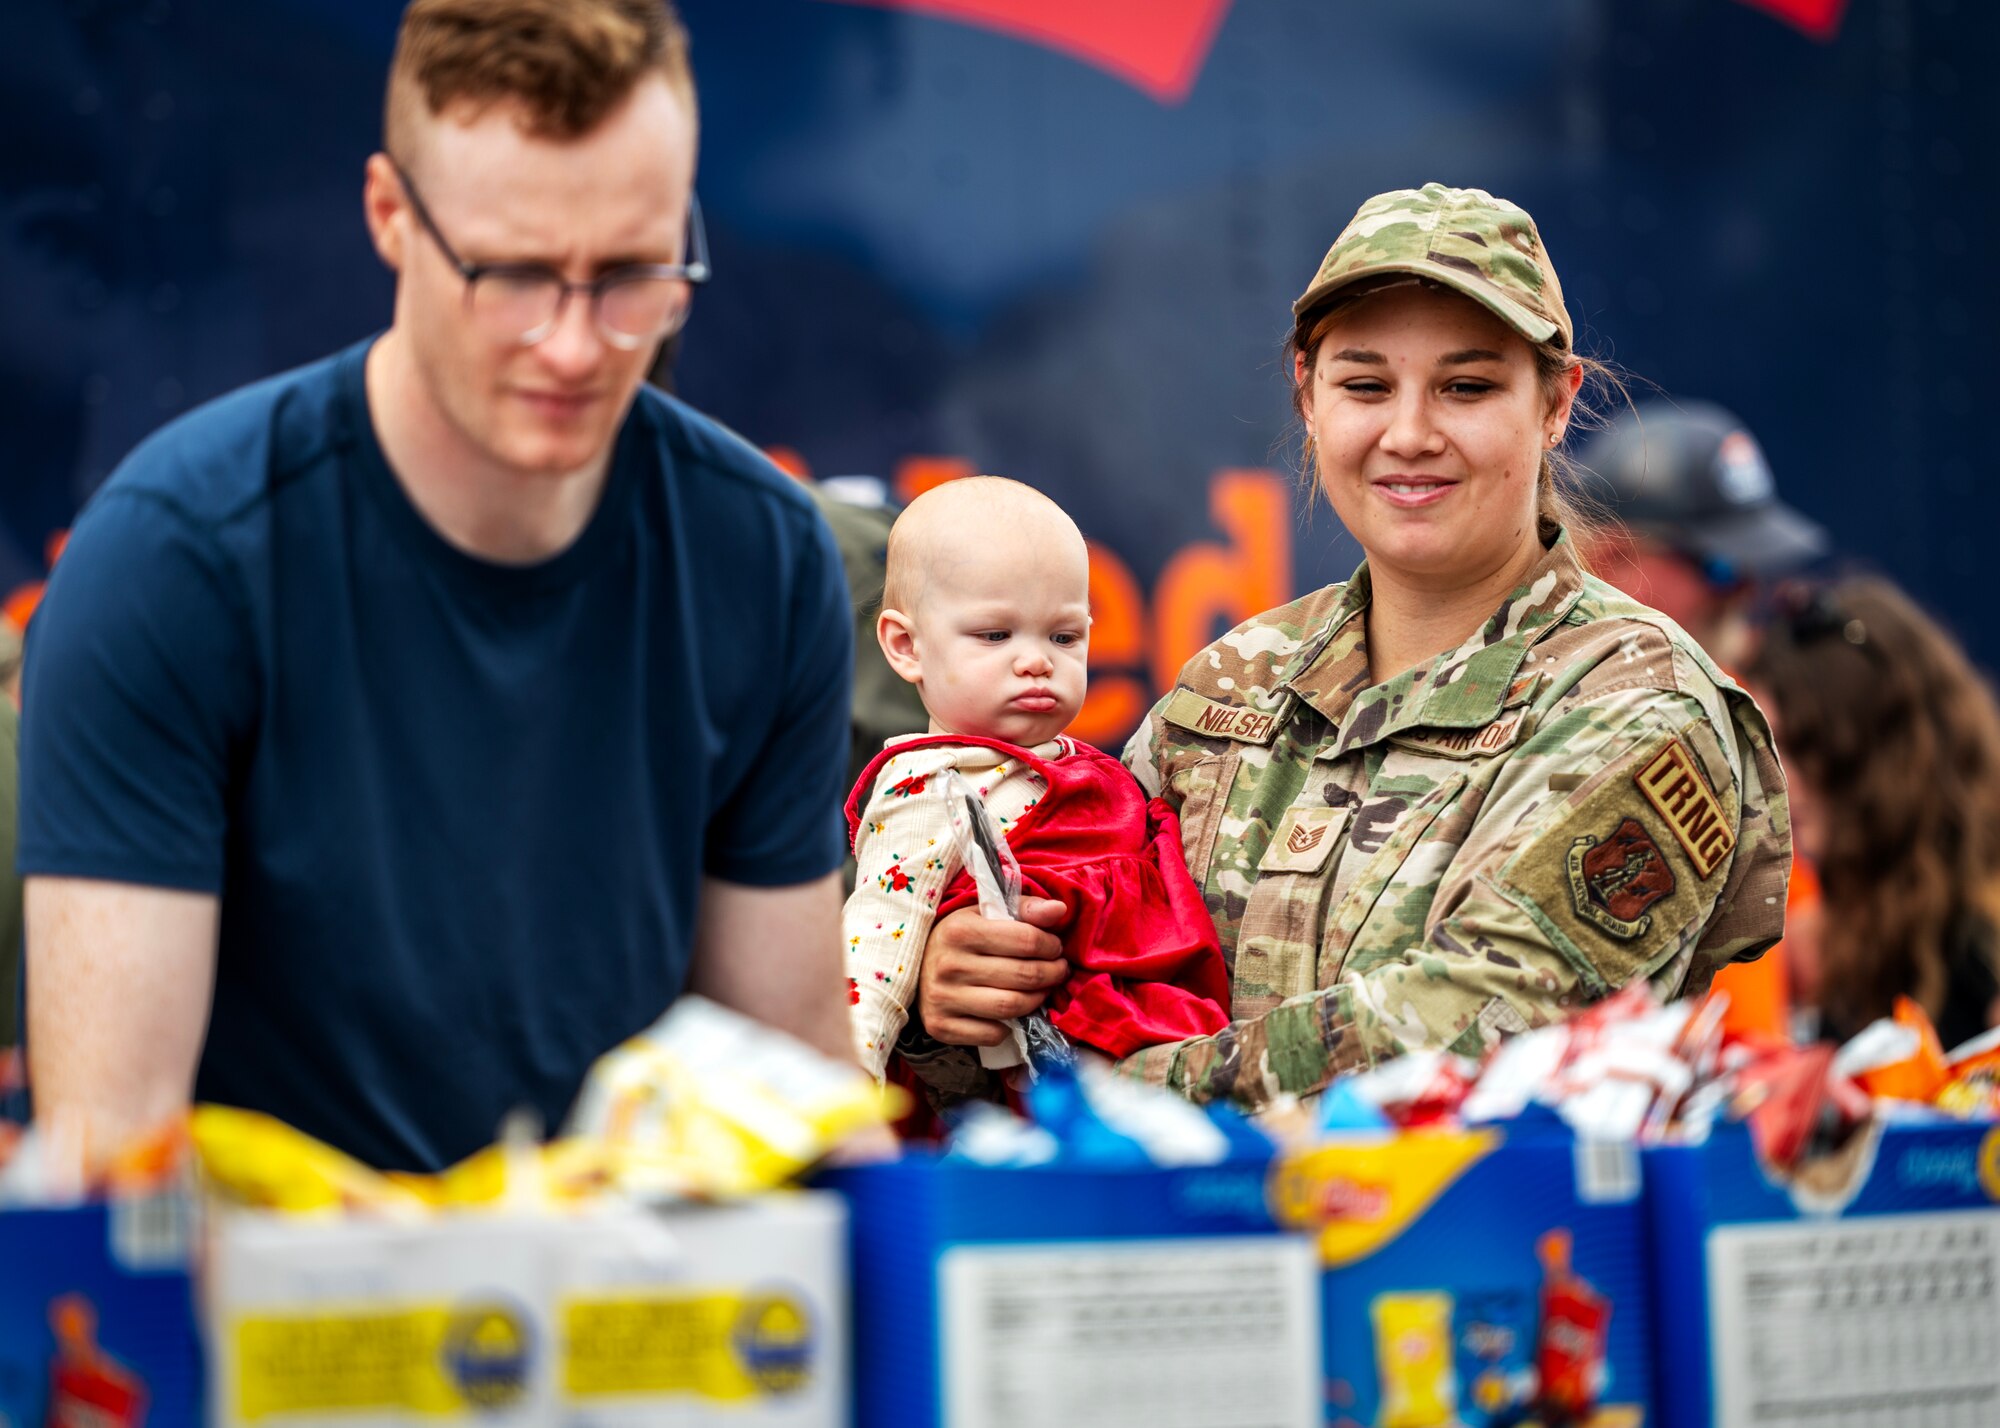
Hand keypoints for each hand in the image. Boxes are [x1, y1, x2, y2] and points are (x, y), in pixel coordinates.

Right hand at [917, 897, 1067, 1046]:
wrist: (914, 967)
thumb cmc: (958, 938)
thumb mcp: (984, 914)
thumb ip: (1024, 909)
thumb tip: (1059, 910)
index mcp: (961, 930)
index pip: (1026, 940)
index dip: (1050, 945)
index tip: (1054, 947)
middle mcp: (949, 964)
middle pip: (1023, 975)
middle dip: (1052, 973)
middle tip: (1058, 970)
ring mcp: (942, 998)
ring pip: (1011, 1006)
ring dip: (1037, 1000)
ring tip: (1042, 990)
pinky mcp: (940, 1026)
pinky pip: (992, 1034)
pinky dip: (1010, 1027)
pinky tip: (1011, 1013)